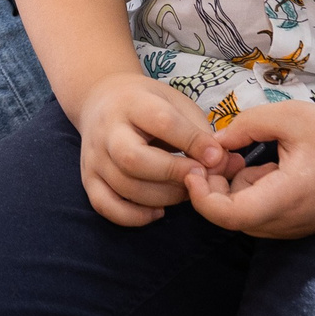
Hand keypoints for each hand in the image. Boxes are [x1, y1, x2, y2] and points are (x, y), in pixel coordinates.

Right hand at [75, 72, 237, 226]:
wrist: (101, 99)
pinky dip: (133, 216)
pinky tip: (157, 211)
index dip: (192, 142)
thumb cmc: (147, 104)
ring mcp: (93, 156)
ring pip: (124, 186)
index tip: (216, 156)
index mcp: (132, 103)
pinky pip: (106, 206)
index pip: (161, 122)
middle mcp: (107, 130)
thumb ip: (201, 134)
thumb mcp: (176, 104)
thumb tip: (226, 164)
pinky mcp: (88, 178)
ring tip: (184, 192)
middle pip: (133, 159)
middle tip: (198, 177)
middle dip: (173, 173)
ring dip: (162, 197)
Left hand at [181, 100, 314, 238]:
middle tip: (225, 152)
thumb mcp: (288, 116)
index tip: (195, 166)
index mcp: (286, 198)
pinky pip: (264, 216)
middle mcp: (289, 222)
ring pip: (246, 217)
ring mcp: (297, 228)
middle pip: (231, 217)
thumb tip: (213, 141)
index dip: (200, 195)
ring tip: (249, 155)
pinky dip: (254, 194)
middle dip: (216, 185)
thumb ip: (244, 126)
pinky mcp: (303, 225)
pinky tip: (268, 166)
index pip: (227, 215)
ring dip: (235, 188)